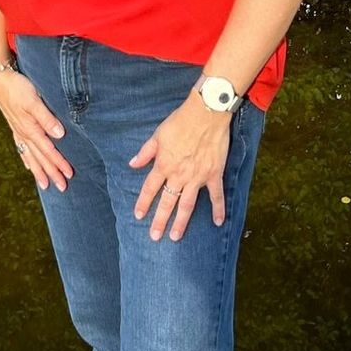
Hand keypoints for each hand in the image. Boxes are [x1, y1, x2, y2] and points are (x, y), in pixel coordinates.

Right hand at [0, 70, 72, 191]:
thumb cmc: (17, 88)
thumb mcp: (33, 101)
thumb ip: (46, 118)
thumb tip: (59, 135)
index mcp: (31, 129)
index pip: (49, 151)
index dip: (59, 163)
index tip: (69, 175)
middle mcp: (24, 134)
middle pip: (40, 158)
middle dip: (51, 173)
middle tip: (62, 187)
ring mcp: (19, 132)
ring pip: (31, 156)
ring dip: (39, 171)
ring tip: (45, 185)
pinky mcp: (15, 127)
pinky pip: (22, 149)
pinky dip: (26, 160)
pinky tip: (29, 167)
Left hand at [128, 91, 233, 240]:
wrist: (206, 113)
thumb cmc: (181, 121)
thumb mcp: (158, 135)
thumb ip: (145, 152)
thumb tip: (132, 164)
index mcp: (164, 165)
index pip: (150, 188)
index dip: (143, 203)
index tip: (138, 216)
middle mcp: (179, 174)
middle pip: (167, 202)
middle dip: (160, 221)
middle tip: (154, 237)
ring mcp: (197, 177)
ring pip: (187, 204)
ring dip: (181, 222)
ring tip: (176, 237)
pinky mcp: (214, 174)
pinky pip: (216, 196)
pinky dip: (218, 209)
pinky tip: (218, 223)